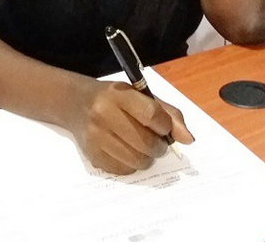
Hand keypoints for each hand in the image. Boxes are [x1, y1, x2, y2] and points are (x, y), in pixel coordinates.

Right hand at [68, 79, 193, 174]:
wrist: (77, 104)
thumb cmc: (114, 98)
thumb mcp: (139, 95)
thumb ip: (167, 113)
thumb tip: (188, 139)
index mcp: (119, 95)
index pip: (151, 115)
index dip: (165, 125)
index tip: (165, 127)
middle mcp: (104, 115)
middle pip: (146, 142)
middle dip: (159, 145)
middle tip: (157, 140)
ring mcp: (96, 137)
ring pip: (138, 160)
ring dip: (148, 157)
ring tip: (142, 145)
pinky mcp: (93, 156)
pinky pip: (125, 170)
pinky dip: (133, 163)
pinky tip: (127, 150)